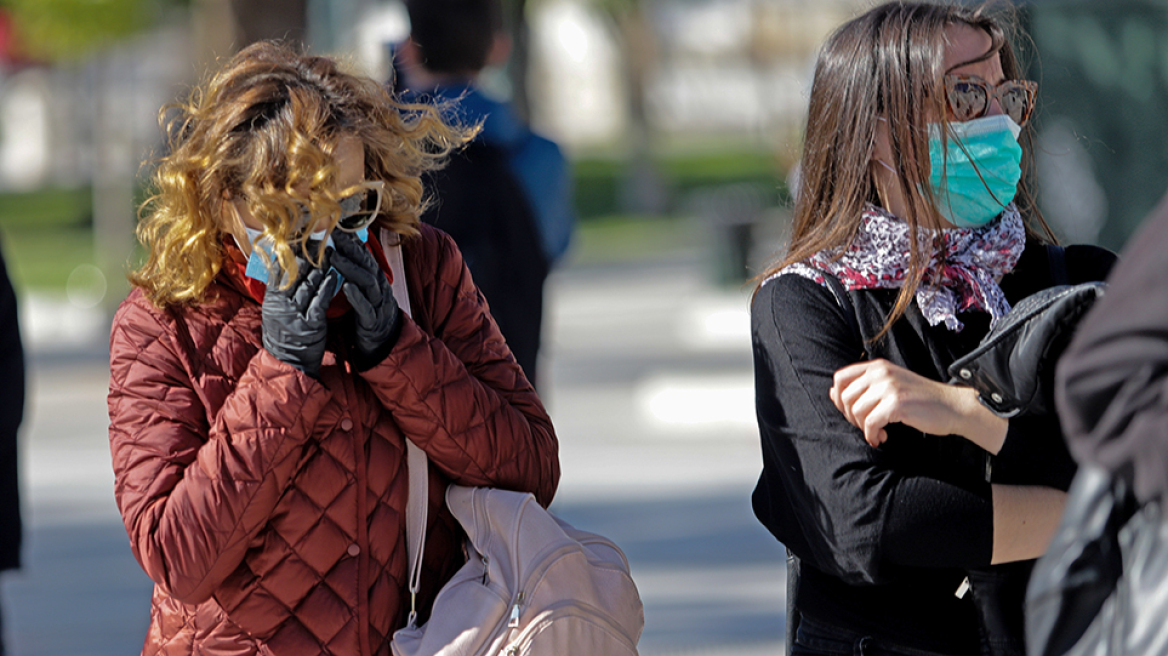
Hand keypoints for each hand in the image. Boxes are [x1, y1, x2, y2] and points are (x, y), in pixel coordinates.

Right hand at [261, 244, 338, 378]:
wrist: (288, 362)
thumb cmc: (284, 333)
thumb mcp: (275, 309)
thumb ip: (278, 288)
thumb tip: (281, 262)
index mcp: (272, 299)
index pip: (279, 268)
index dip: (291, 252)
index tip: (301, 238)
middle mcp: (281, 305)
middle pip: (294, 273)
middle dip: (308, 255)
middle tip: (320, 242)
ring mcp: (295, 314)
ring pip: (308, 284)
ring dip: (320, 267)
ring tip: (330, 253)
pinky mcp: (310, 324)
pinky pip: (320, 301)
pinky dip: (327, 287)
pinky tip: (335, 275)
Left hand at [329, 232, 399, 368]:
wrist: (384, 343)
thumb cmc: (368, 314)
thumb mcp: (364, 290)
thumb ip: (355, 272)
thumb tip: (342, 250)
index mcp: (375, 280)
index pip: (364, 256)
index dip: (351, 242)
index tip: (335, 228)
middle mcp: (379, 288)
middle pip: (366, 264)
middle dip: (350, 249)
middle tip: (333, 237)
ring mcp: (378, 304)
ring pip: (367, 282)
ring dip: (350, 269)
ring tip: (334, 258)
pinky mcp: (373, 321)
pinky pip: (366, 307)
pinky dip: (357, 296)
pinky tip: (346, 287)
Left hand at [830, 359, 1007, 451]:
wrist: (952, 406)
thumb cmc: (920, 400)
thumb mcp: (889, 386)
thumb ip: (862, 388)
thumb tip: (831, 393)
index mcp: (876, 366)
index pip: (839, 378)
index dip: (839, 399)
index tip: (851, 413)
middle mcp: (880, 372)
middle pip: (845, 397)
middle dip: (850, 417)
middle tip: (866, 426)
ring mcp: (889, 387)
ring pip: (856, 411)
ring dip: (864, 428)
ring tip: (878, 433)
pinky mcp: (897, 403)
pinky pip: (870, 423)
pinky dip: (873, 435)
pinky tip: (883, 438)